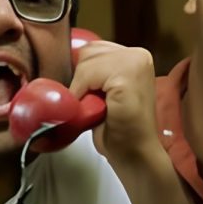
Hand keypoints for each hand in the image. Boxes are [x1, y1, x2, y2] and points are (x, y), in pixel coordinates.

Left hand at [68, 41, 157, 157]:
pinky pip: (87, 75)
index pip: (94, 49)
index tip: (93, 96)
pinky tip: (99, 109)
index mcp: (136, 57)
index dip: (86, 74)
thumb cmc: (120, 129)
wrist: (135, 154)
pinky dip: (83, 94)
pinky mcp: (127, 75)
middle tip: (97, 104)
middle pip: (88, 52)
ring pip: (86, 62)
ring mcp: (135, 63)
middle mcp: (139, 55)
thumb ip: (94, 74)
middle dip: (84, 80)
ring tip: (99, 107)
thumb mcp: (105, 92)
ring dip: (83, 88)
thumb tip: (63, 64)